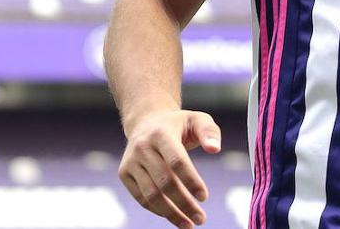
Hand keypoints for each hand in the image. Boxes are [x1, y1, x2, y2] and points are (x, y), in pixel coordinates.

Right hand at [119, 109, 222, 227]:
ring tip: (189, 224)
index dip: (191, 181)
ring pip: (150, 194)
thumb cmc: (179, 125)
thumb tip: (215, 149)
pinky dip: (158, 210)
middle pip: (164, 182)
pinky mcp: (124, 173)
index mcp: (161, 133)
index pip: (176, 161)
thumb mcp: (197, 120)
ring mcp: (131, 161)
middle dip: (184, 203)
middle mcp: (143, 147)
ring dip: (171, 213)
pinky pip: (141, 198)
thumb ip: (209, 132)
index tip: (204, 197)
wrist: (146, 122)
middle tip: (201, 219)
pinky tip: (174, 216)